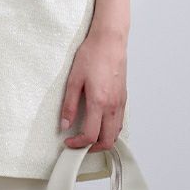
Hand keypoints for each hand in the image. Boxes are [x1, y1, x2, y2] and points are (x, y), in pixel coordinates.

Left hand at [59, 28, 127, 151]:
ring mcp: (120, 103)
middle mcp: (113, 106)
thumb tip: (64, 124)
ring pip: (116, 133)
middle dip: (93, 148)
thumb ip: (69, 104)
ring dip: (103, 140)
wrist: (109, 41)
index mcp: (99, 102)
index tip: (69, 141)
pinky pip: (119, 122)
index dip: (78, 143)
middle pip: (107, 141)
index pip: (90, 135)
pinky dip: (110, 129)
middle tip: (79, 144)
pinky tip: (100, 122)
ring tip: (89, 135)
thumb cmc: (92, 55)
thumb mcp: (74, 79)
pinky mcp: (124, 98)